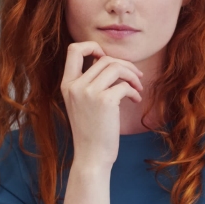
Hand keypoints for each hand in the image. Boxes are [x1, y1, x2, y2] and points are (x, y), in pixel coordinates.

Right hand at [61, 41, 142, 168]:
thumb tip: (110, 62)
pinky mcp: (104, 101)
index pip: (74, 49)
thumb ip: (88, 83)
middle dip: (124, 65)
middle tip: (135, 77)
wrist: (91, 157)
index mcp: (67, 84)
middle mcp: (75, 86)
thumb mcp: (81, 104)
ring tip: (137, 88)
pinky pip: (125, 85)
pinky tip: (136, 100)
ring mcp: (88, 92)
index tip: (106, 58)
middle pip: (104, 58)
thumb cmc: (91, 132)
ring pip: (116, 67)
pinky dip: (134, 91)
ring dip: (132, 75)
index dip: (93, 47)